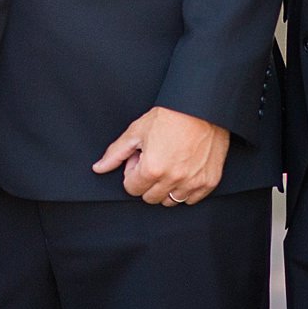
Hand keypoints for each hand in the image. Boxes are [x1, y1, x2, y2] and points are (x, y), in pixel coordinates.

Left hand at [92, 106, 229, 204]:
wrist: (202, 107)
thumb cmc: (169, 116)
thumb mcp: (137, 131)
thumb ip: (115, 153)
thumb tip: (98, 168)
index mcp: (152, 169)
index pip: (132, 189)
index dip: (133, 172)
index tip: (141, 158)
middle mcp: (172, 179)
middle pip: (150, 198)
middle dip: (147, 182)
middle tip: (155, 160)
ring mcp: (192, 183)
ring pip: (170, 201)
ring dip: (166, 187)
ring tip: (169, 164)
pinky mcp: (209, 182)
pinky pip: (191, 199)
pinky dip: (186, 189)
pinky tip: (185, 170)